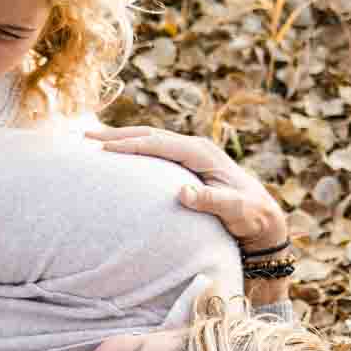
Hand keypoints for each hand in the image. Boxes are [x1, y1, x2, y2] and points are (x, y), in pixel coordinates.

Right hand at [87, 124, 287, 252]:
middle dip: (118, 134)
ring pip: (150, 138)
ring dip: (122, 137)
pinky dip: (134, 145)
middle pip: (150, 134)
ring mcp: (191, 152)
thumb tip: (182, 192)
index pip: (159, 144)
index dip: (131, 145)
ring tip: (93, 139)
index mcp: (202, 153)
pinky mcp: (188, 161)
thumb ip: (210, 201)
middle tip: (86, 137)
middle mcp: (196, 147)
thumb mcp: (234, 210)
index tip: (104, 149)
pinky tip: (118, 150)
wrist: (263, 216)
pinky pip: (156, 148)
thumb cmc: (249, 215)